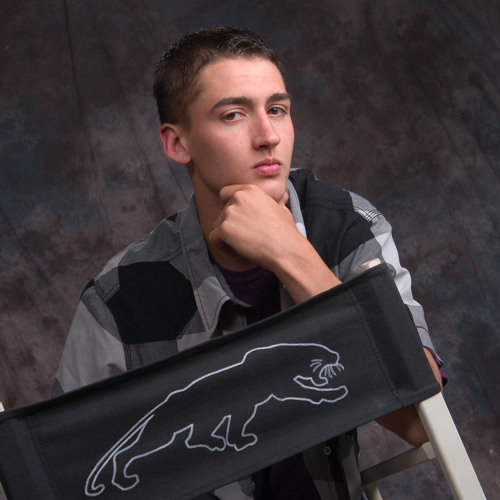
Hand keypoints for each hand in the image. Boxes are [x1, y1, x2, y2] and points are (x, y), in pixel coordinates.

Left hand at [208, 184, 340, 302]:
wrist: (285, 248)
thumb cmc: (286, 231)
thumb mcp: (282, 209)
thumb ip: (275, 201)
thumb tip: (282, 196)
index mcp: (250, 190)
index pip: (225, 193)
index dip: (227, 206)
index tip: (237, 219)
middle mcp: (238, 197)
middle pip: (221, 211)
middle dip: (229, 224)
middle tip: (243, 237)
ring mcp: (230, 212)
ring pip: (217, 225)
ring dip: (226, 236)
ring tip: (242, 245)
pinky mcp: (225, 228)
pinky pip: (214, 238)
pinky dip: (222, 247)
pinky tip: (236, 252)